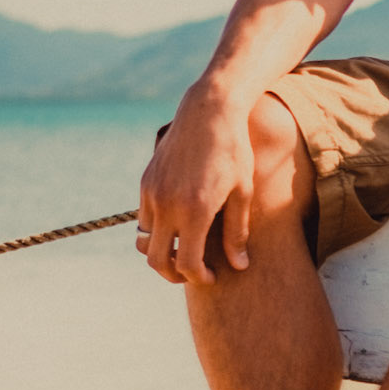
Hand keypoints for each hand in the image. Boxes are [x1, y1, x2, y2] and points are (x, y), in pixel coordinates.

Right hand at [136, 90, 255, 283]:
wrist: (209, 111)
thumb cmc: (234, 151)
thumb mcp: (243, 192)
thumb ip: (237, 232)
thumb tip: (239, 266)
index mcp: (195, 211)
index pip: (187, 264)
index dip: (199, 278)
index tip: (212, 277)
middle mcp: (167, 204)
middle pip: (157, 260)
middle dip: (174, 275)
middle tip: (194, 273)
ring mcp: (152, 192)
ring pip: (147, 240)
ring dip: (164, 250)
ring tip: (188, 248)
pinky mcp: (146, 181)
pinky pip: (145, 218)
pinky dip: (159, 229)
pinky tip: (181, 222)